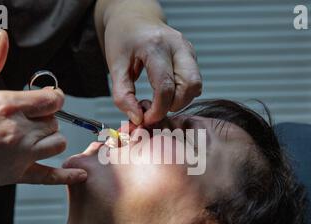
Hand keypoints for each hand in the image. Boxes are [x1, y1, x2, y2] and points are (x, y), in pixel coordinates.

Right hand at [0, 30, 86, 215]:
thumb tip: (2, 38)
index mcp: (6, 105)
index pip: (52, 99)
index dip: (53, 97)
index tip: (48, 97)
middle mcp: (17, 131)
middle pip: (55, 121)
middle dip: (46, 117)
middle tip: (30, 117)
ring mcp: (19, 155)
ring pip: (58, 143)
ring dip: (51, 137)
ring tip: (36, 135)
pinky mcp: (16, 175)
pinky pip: (51, 177)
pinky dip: (67, 176)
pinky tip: (80, 174)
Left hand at [99, 0, 201, 125]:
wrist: (133, 17)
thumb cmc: (123, 38)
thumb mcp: (115, 66)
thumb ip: (123, 95)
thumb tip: (137, 119)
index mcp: (156, 46)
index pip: (165, 87)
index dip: (158, 110)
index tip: (146, 119)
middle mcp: (177, 46)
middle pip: (189, 86)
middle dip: (173, 105)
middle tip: (154, 109)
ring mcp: (188, 49)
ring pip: (196, 86)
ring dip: (180, 101)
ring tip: (160, 101)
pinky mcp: (191, 55)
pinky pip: (194, 81)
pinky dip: (182, 93)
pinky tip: (166, 93)